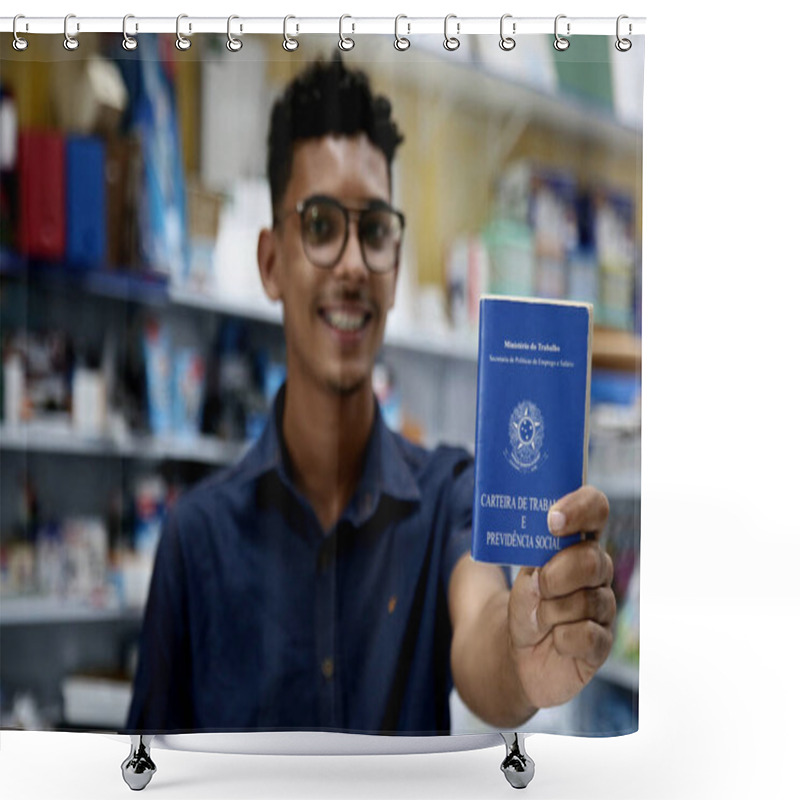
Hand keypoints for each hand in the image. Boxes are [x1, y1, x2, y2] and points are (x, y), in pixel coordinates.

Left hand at [507, 485, 614, 708]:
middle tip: (539, 587)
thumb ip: (533, 548)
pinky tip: (555, 640)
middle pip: (592, 560)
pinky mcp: (602, 642)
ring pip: (587, 601)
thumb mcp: (523, 571)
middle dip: (556, 575)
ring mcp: (604, 606)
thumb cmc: (526, 602)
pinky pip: (586, 635)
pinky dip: (561, 639)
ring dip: (550, 612)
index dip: (579, 508)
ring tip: (541, 618)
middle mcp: (598, 569)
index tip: (552, 521)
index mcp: (579, 542)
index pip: (595, 508)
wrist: (519, 650)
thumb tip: (536, 524)